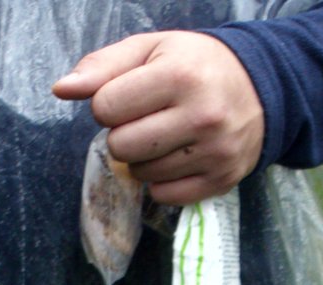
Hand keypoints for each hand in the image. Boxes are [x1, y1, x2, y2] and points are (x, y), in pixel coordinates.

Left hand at [53, 31, 264, 205]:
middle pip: (122, 146)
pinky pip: (165, 196)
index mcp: (179, 76)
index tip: (130, 97)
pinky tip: (177, 159)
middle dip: (123, 134)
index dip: (108, 104)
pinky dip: (162, 182)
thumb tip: (61, 90)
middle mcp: (201, 116)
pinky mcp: (222, 180)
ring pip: (142, 174)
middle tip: (146, 120)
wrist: (261, 88)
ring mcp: (215, 152)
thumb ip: (103, 66)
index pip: (107, 107)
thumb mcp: (151, 49)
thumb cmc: (195, 65)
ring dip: (143, 159)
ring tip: (165, 138)